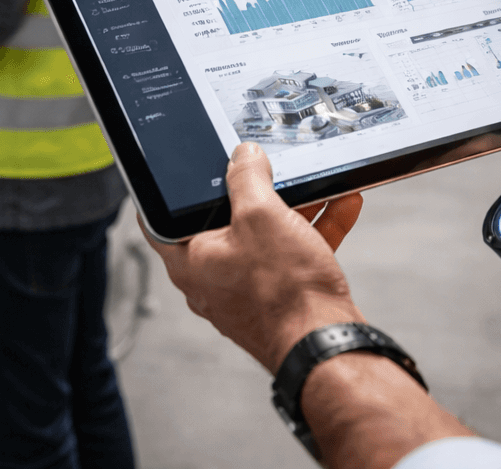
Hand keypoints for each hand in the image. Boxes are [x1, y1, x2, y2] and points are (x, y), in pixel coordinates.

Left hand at [147, 142, 364, 371]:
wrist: (327, 344)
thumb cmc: (284, 294)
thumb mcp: (262, 216)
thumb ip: (247, 178)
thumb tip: (243, 156)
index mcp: (191, 260)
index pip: (160, 218)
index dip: (166, 189)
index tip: (177, 168)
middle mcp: (213, 278)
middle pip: (222, 221)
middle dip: (250, 191)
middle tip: (263, 168)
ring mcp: (247, 290)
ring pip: (264, 236)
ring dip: (292, 208)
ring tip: (314, 183)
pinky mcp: (279, 297)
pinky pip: (292, 254)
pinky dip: (313, 230)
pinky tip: (340, 208)